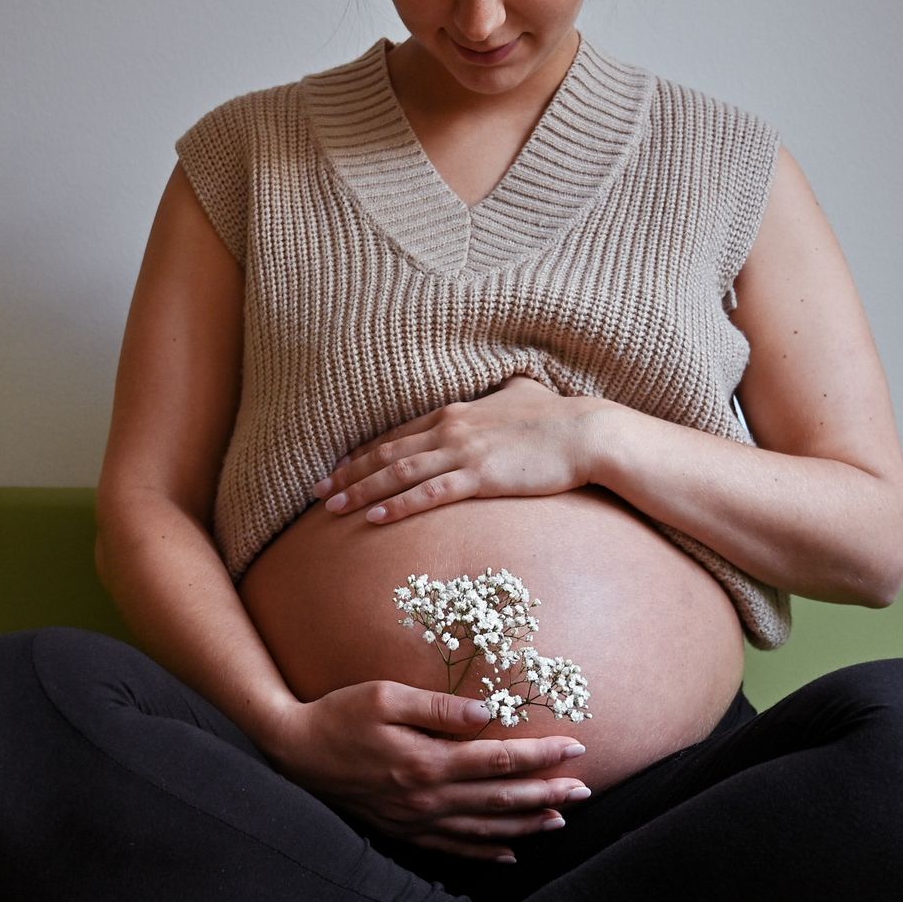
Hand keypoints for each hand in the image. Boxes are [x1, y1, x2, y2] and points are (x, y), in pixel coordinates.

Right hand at [261, 678, 592, 862]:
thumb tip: (488, 714)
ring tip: (562, 818)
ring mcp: (415, 821)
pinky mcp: (403, 831)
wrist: (293, 752)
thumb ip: (439, 708)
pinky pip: (454, 848)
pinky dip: (486, 851)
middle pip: (500, 798)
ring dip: (526, 824)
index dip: (542, 755)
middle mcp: (426, 798)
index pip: (499, 760)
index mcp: (426, 762)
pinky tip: (511, 851)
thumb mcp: (385, 696)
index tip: (576, 746)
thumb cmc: (339, 714)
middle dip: (548, 793)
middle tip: (586, 790)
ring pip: (483, 828)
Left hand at [310, 375, 605, 524]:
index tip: (337, 469)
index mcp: (454, 412)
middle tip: (316, 492)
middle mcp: (450, 428)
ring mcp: (463, 452)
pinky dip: (397, 506)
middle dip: (347, 473)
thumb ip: (506, 390)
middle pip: (386, 453)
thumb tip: (511, 382)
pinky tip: (374, 519)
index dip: (362, 454)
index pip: (397, 435)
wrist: (586, 433)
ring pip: (398, 473)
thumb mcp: (523, 393)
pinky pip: (428, 494)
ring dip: (361, 492)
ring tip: (331, 509)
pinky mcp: (479, 476)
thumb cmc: (558, 417)